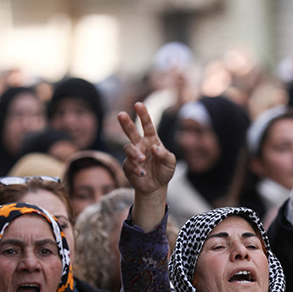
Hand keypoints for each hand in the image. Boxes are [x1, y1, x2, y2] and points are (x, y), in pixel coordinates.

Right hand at [118, 102, 175, 230]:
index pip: (147, 125)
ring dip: (134, 153)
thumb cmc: (164, 171)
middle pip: (131, 131)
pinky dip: (136, 168)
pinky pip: (129, 164)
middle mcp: (140, 145)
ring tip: (142, 159)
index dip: (143, 114)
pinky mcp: (127, 166)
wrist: (156, 187)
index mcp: (151, 140)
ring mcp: (133, 155)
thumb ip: (165, 154)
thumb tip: (154, 147)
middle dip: (126, 122)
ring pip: (128, 148)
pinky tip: (142, 173)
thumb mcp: (170, 163)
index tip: (138, 104)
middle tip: (121, 114)